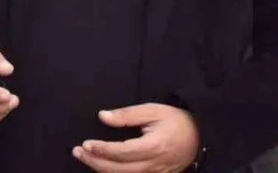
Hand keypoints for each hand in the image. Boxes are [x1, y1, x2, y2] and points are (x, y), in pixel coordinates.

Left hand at [73, 104, 199, 172]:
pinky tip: (103, 168)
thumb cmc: (176, 120)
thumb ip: (126, 115)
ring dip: (102, 170)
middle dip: (95, 162)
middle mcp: (154, 165)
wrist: (200, 136)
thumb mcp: (152, 110)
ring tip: (86, 159)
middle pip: (118, 169)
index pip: (121, 152)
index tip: (85, 144)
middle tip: (77, 152)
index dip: (101, 150)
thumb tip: (102, 116)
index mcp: (153, 146)